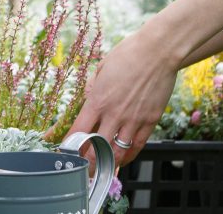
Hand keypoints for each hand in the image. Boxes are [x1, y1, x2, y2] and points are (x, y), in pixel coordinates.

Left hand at [64, 28, 178, 167]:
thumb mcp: (102, 68)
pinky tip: (121, 160)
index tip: (64, 151)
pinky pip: (137, 146)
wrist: (159, 50)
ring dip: (107, 164)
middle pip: (96, 148)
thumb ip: (93, 87)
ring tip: (100, 171)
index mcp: (98, 100)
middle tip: (81, 171)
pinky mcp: (150, 121)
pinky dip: (128, 156)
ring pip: (118, 152)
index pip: (78, 131)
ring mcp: (134, 119)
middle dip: (86, 163)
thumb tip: (87, 98)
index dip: (69, 145)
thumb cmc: (129, 53)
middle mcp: (114, 113)